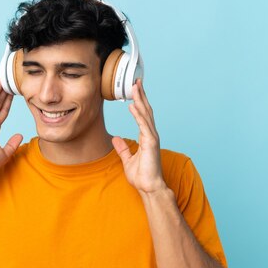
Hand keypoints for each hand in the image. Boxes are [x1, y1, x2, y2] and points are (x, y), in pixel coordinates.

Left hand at [112, 79, 166, 194]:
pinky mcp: (151, 143)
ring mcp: (152, 138)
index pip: (142, 115)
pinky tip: (133, 105)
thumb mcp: (127, 160)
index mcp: (146, 137)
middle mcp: (151, 135)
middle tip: (136, 80)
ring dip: (140, 100)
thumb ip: (123, 148)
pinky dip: (138, 115)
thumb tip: (115, 139)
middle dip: (141, 95)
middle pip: (146, 110)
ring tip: (135, 86)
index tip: (135, 89)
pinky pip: (144, 126)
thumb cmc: (142, 176)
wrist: (149, 187)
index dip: (139, 101)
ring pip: (146, 114)